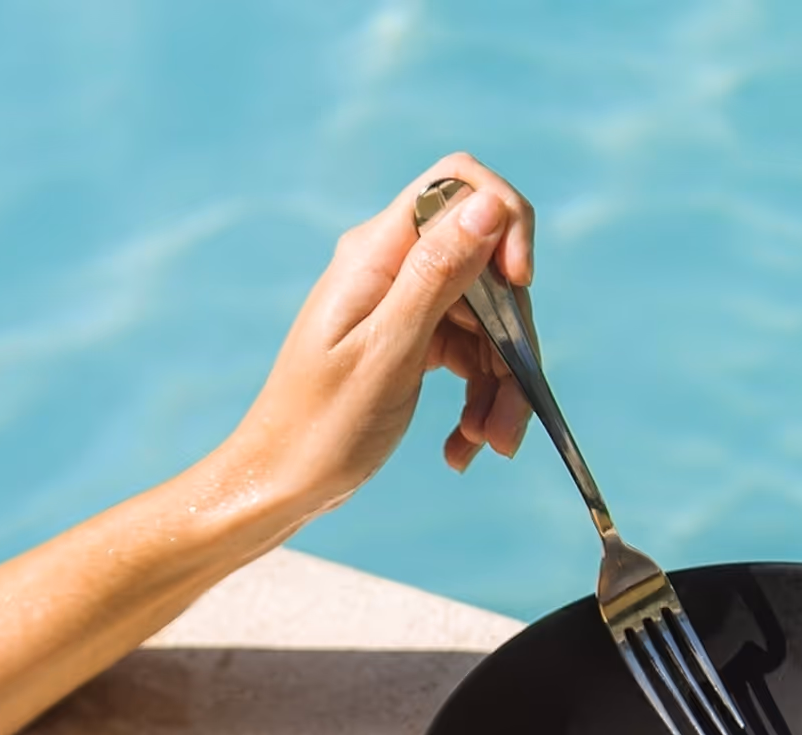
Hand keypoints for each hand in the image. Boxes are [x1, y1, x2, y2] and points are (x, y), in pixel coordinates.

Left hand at [231, 152, 537, 520]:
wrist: (280, 484)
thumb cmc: (320, 427)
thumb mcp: (387, 353)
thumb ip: (437, 275)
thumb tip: (489, 206)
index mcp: (375, 254)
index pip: (460, 185)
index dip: (505, 221)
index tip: (521, 284)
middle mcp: (391, 268)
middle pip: (489, 271)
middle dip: (513, 341)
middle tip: (509, 418)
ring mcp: (404, 306)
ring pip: (488, 323)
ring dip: (502, 387)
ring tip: (489, 444)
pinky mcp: (412, 342)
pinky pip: (471, 355)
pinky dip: (481, 400)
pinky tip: (465, 446)